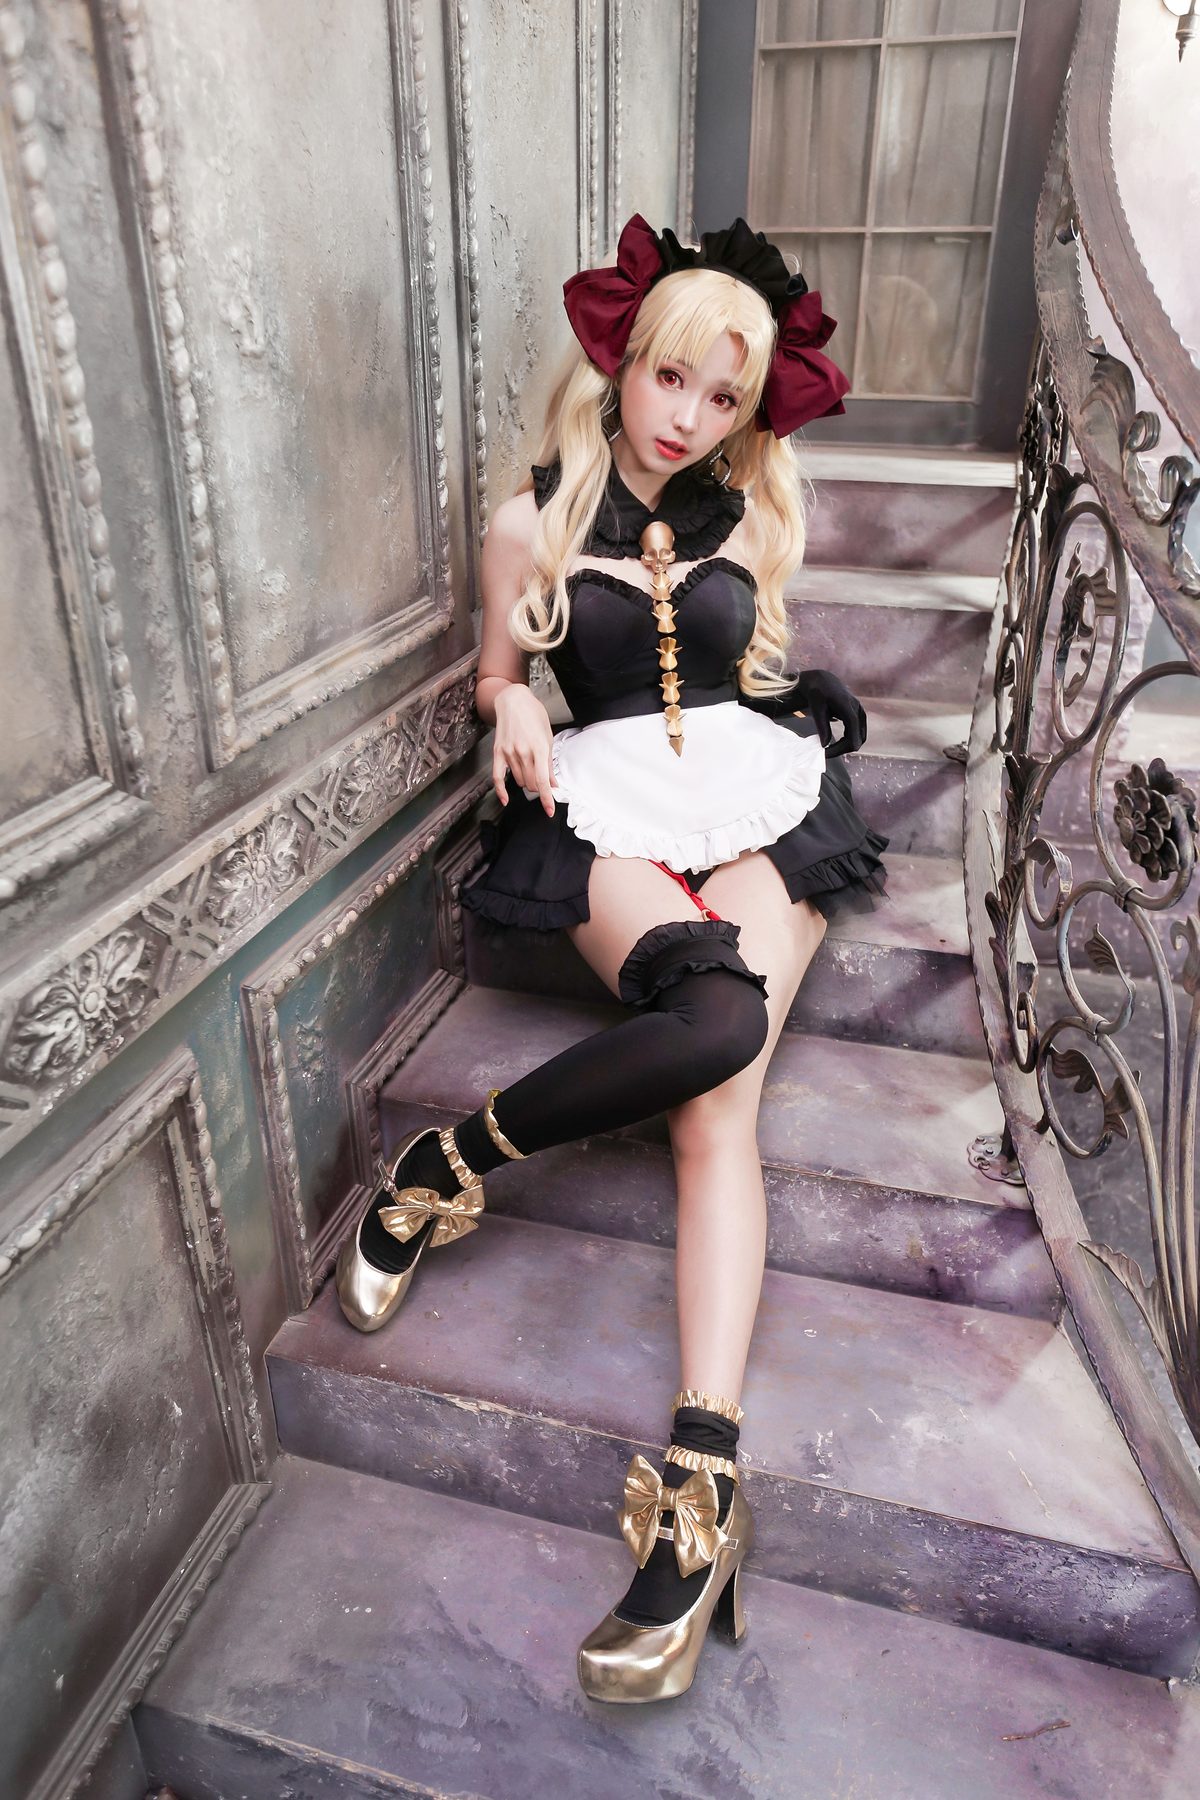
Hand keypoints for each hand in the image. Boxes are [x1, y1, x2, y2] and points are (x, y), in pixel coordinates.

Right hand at [492, 684, 558, 816]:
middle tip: (541, 779)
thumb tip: (552, 785)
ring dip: (526, 782)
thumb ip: (549, 764)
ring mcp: (509, 753)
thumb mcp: (548, 737)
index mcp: (540, 748)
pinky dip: (501, 791)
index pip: (543, 781)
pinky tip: (505, 800)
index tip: (550, 811)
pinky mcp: (498, 752)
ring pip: (520, 781)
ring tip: (530, 770)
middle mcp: (524, 752)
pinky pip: (498, 778)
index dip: (546, 799)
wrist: (513, 701)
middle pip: (531, 784)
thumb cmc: (534, 716)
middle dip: (538, 787)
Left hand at [788, 669, 866, 756]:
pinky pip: (858, 734)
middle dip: (842, 749)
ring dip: (846, 747)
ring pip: (859, 738)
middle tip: (826, 753)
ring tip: (829, 749)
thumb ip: (821, 726)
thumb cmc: (817, 692)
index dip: (841, 747)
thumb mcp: (816, 708)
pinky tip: (835, 744)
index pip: (852, 732)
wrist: (823, 681)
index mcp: (848, 706)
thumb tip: (824, 745)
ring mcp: (860, 713)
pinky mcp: (859, 716)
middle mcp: (858, 710)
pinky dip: (848, 741)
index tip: (826, 753)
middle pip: (857, 739)